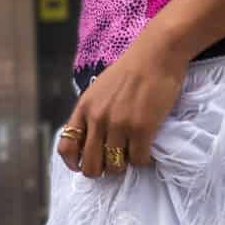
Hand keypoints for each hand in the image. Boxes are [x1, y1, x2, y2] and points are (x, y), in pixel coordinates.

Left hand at [57, 27, 189, 179]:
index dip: (74, 163)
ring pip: (115, 166)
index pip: (67, 147)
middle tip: (113, 163)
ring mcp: (119, 125)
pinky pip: (139, 160)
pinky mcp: (142, 129)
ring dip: (124, 164)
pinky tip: (147, 149)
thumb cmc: (131, 70)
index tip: (83, 165)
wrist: (157, 55)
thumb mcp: (100, 90)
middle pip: (91, 165)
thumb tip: (91, 139)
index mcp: (84, 109)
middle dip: (102, 170)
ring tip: (132, 153)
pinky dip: (143, 160)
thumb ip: (92, 112)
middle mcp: (98, 119)